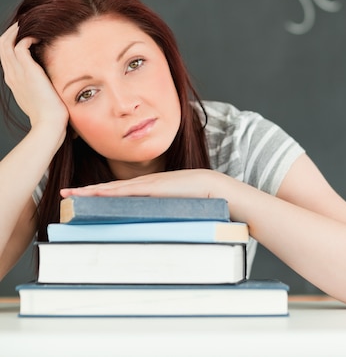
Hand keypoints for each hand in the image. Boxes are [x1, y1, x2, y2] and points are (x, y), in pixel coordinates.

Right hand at [0, 23, 68, 134]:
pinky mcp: (28, 71)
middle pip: (2, 46)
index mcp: (14, 81)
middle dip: (12, 32)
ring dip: (17, 31)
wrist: (50, 124)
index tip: (26, 34)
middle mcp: (12, 76)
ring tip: (29, 24)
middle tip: (25, 24)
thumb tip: (53, 77)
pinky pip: (20, 46)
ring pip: (6, 43)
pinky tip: (39, 37)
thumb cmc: (51, 114)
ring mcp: (17, 73)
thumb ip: (42, 85)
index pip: (6, 56)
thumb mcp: (43, 96)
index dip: (13, 42)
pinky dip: (28, 37)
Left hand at [61, 169, 230, 198]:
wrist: (214, 188)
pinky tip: (98, 194)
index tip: (77, 197)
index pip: (116, 192)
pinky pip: (129, 191)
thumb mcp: (173, 207)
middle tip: (63, 194)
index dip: (96, 193)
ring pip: (114, 189)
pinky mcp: (155, 187)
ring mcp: (148, 185)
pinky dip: (112, 192)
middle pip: (109, 189)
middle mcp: (144, 185)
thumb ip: (160, 212)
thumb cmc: (198, 199)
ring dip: (92, 192)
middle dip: (85, 192)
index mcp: (147, 189)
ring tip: (73, 195)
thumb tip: (149, 227)